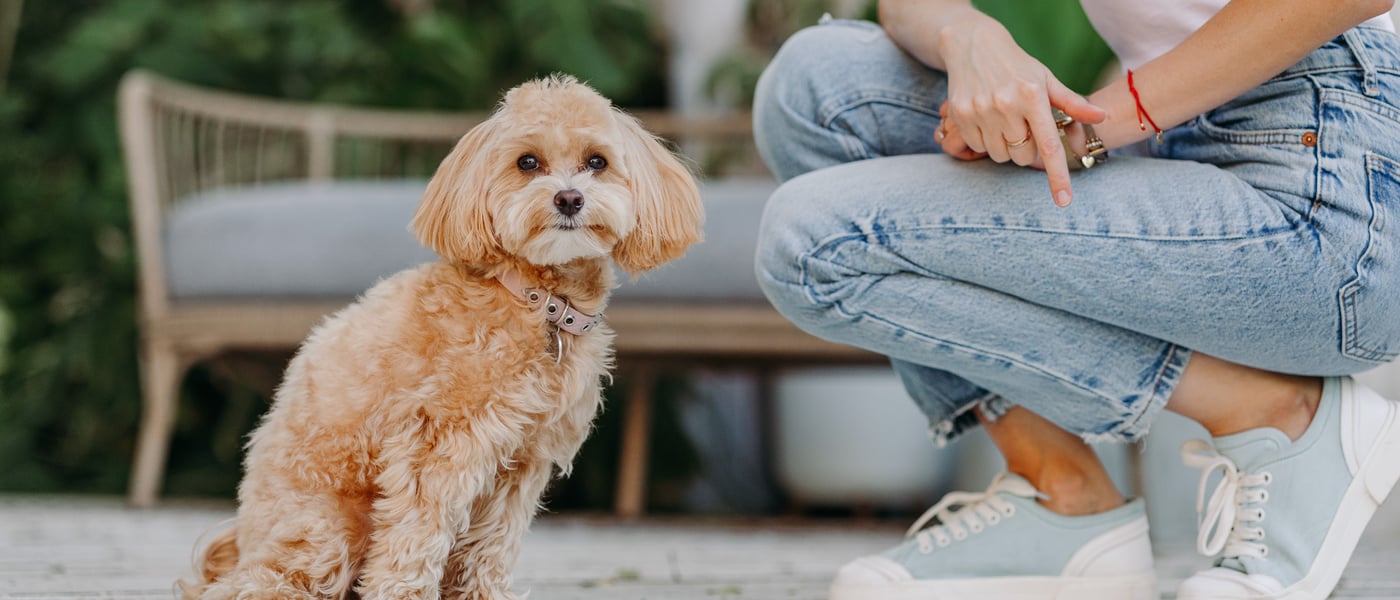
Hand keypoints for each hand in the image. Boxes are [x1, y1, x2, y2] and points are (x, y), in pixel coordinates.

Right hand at [939, 19, 1105, 205]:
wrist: (973, 44)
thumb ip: (1073, 102)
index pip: (1048, 145)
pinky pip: (977, 146)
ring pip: (999, 155)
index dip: (1058, 176)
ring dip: (1004, 147)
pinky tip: (986, 119)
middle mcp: (1006, 105)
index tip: (1064, 202)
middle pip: (1022, 156)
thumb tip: (1101, 118)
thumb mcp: (1046, 79)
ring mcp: (980, 111)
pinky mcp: (960, 115)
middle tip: (1023, 128)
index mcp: (1032, 96)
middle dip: (1026, 149)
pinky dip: (984, 140)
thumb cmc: (1016, 65)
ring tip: (1004, 122)